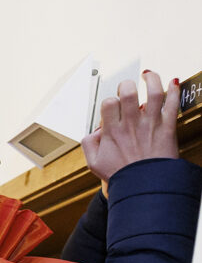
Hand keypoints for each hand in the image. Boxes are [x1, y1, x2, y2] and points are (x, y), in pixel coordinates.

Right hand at [83, 71, 181, 185]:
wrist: (145, 186)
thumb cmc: (121, 175)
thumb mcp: (93, 163)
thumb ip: (88, 143)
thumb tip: (94, 130)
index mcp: (112, 132)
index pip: (108, 103)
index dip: (109, 101)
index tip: (112, 106)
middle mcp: (131, 125)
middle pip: (128, 92)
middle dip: (126, 85)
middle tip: (127, 87)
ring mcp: (151, 125)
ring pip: (153, 93)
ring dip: (152, 80)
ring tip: (148, 75)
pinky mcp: (167, 128)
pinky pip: (173, 104)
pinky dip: (174, 90)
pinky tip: (172, 83)